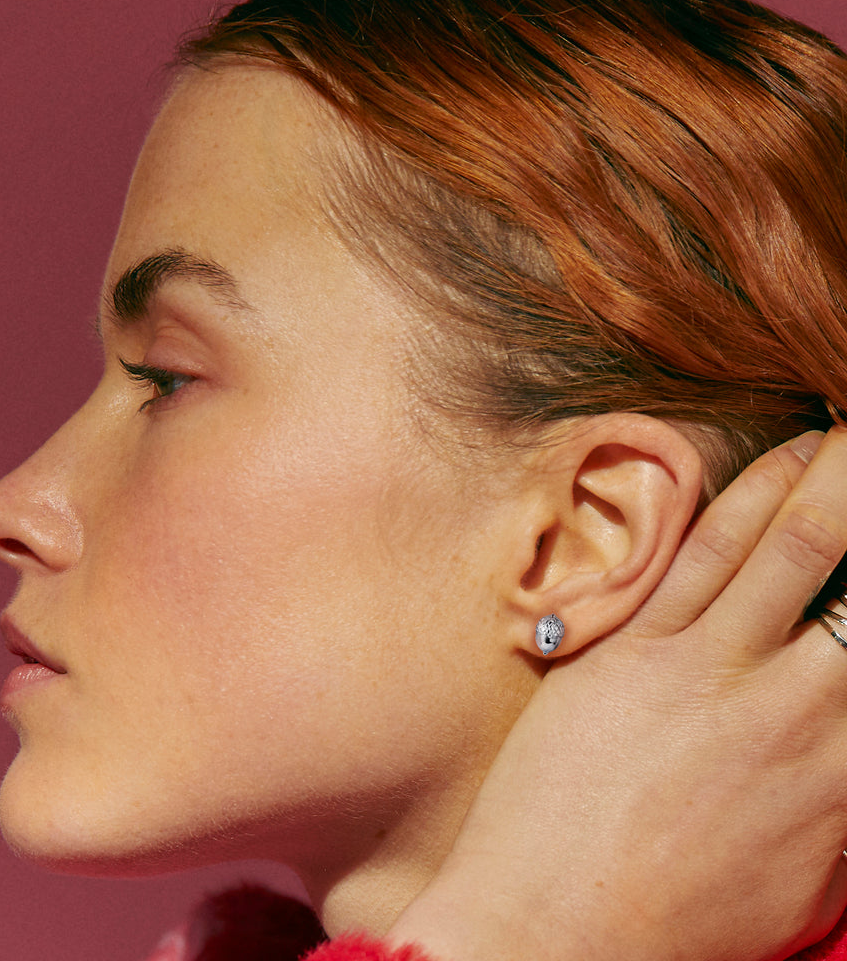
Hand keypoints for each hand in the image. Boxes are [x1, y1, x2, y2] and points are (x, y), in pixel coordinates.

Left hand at [389, 427, 846, 960]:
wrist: (553, 929)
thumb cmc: (680, 922)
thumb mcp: (807, 881)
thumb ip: (845, 804)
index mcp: (846, 771)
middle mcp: (797, 708)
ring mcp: (709, 668)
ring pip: (797, 543)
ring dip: (838, 472)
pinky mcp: (635, 648)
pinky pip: (706, 552)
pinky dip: (755, 494)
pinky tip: (784, 456)